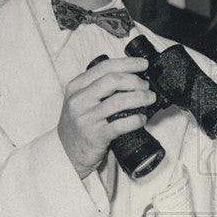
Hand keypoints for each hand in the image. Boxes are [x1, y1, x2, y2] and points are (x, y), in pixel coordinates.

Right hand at [57, 57, 154, 177]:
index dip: (127, 64)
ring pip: (118, 101)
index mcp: (76, 87)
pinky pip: (120, 125)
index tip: (143, 64)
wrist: (65, 152)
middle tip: (146, 86)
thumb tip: (129, 77)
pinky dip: (135, 120)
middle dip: (134, 80)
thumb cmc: (78, 125)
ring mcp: (86, 118)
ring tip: (150, 99)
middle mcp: (79, 100)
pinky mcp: (95, 136)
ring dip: (140, 98)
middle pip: (112, 81)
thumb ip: (97, 88)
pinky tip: (142, 118)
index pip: (104, 67)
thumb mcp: (80, 100)